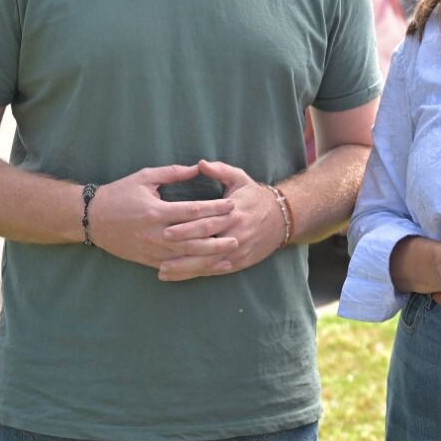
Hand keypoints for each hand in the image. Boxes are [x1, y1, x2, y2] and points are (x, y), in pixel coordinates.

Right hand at [86, 164, 236, 268]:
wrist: (92, 219)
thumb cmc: (119, 194)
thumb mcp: (145, 178)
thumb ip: (173, 174)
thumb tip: (198, 168)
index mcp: (156, 211)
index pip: (192, 211)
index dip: (214, 209)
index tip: (232, 205)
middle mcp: (155, 233)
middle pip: (194, 237)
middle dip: (218, 236)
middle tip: (239, 233)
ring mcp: (152, 249)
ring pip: (187, 256)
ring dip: (210, 256)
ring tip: (230, 253)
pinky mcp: (148, 260)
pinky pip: (175, 266)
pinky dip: (194, 268)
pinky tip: (209, 267)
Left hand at [156, 160, 286, 281]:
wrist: (282, 219)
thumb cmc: (255, 196)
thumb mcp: (240, 179)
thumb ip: (220, 170)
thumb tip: (201, 163)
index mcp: (233, 213)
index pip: (206, 222)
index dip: (186, 228)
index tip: (165, 230)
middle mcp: (236, 233)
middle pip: (205, 244)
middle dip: (181, 249)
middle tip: (159, 254)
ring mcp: (238, 250)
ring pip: (208, 262)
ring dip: (185, 268)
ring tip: (162, 271)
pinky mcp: (239, 262)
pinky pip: (215, 270)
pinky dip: (197, 275)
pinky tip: (179, 277)